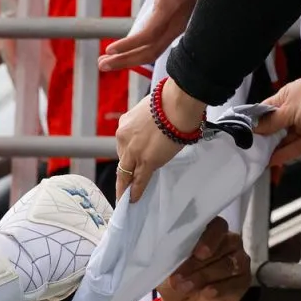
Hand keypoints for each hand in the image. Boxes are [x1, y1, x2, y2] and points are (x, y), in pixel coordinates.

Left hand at [98, 0, 219, 72]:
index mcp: (171, 6)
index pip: (149, 34)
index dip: (129, 45)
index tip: (109, 49)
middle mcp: (177, 21)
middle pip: (150, 51)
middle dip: (124, 60)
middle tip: (101, 64)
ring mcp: (178, 26)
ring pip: (154, 52)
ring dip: (129, 59)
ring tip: (105, 62)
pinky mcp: (176, 27)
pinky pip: (157, 46)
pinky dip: (139, 53)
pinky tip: (122, 55)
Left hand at [114, 79, 206, 202]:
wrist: (177, 104)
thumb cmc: (170, 101)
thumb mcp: (150, 110)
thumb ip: (148, 123)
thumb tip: (156, 128)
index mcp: (125, 124)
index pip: (124, 144)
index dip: (127, 155)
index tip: (128, 162)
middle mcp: (124, 138)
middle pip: (122, 159)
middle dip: (125, 171)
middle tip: (127, 182)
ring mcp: (133, 151)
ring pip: (126, 173)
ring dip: (125, 186)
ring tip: (125, 196)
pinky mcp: (146, 161)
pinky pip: (138, 180)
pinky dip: (135, 192)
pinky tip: (133, 199)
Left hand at [157, 217, 249, 300]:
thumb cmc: (173, 278)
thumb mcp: (165, 264)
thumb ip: (171, 251)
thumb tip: (168, 246)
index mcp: (208, 231)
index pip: (217, 224)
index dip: (210, 237)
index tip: (197, 253)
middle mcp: (228, 242)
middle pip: (224, 244)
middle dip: (198, 262)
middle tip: (178, 276)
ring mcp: (238, 260)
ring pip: (229, 263)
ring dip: (203, 276)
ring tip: (184, 286)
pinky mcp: (243, 280)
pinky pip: (235, 281)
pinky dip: (219, 288)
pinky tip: (207, 293)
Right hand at [254, 77, 300, 165]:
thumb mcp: (286, 110)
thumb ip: (270, 122)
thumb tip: (253, 128)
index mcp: (284, 99)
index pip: (265, 113)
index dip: (255, 123)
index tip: (244, 134)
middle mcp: (293, 112)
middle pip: (274, 128)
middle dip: (263, 139)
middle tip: (248, 149)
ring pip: (284, 140)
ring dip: (273, 149)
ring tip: (258, 158)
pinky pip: (296, 147)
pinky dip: (285, 154)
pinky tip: (273, 161)